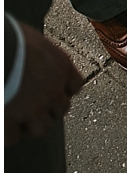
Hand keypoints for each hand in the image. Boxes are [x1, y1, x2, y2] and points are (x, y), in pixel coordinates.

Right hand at [5, 22, 83, 146]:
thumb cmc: (4, 37)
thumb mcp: (25, 36)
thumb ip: (34, 51)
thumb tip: (28, 53)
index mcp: (59, 65)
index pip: (74, 84)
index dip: (63, 90)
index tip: (55, 91)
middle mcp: (52, 89)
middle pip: (60, 108)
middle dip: (48, 109)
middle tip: (33, 107)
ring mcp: (32, 108)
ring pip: (41, 127)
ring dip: (30, 125)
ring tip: (16, 120)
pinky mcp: (9, 121)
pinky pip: (12, 136)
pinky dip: (6, 134)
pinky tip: (2, 128)